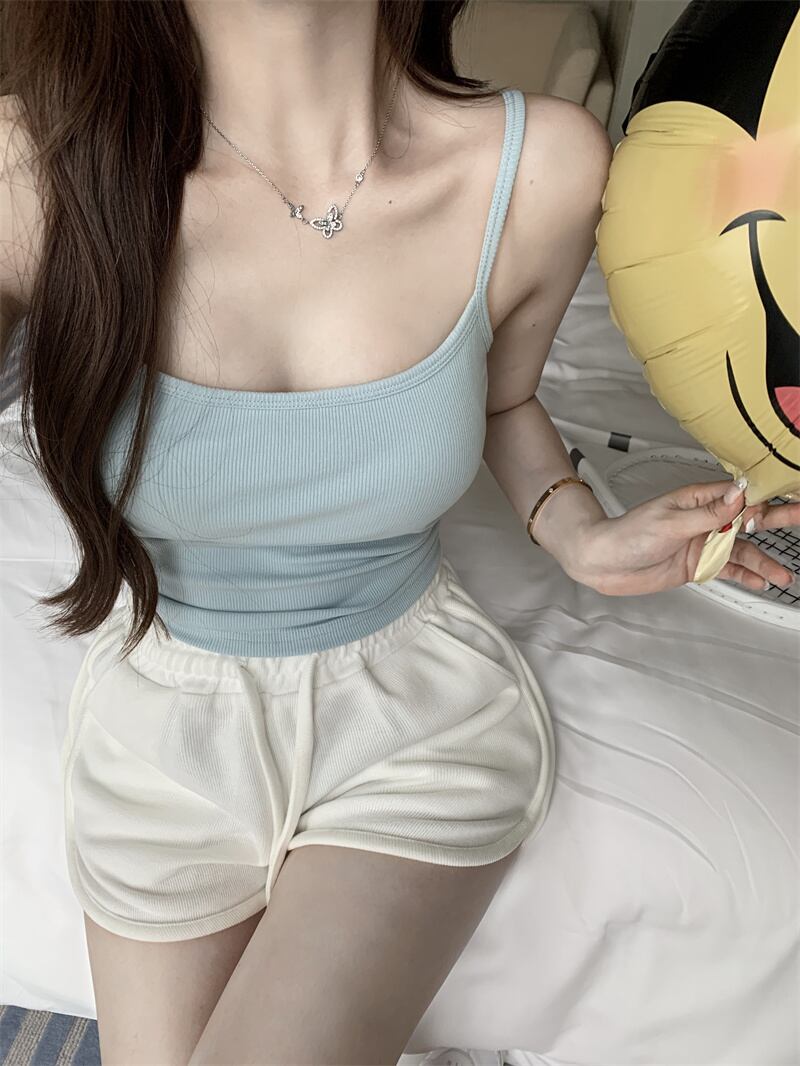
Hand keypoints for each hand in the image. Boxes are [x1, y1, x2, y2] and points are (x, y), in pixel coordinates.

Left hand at [565, 478, 799, 595]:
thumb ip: (707, 514)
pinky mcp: (696, 565)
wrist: (601, 561)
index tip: (780, 503)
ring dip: (763, 561)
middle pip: (747, 520)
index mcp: (697, 500)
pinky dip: (744, 575)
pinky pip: (727, 569)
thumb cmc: (625, 534)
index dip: (762, 499)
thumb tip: (737, 495)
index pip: (738, 496)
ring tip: (783, 575)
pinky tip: (761, 581)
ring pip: (741, 550)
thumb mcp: (669, 522)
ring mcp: (701, 543)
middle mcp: (703, 520)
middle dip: (777, 521)